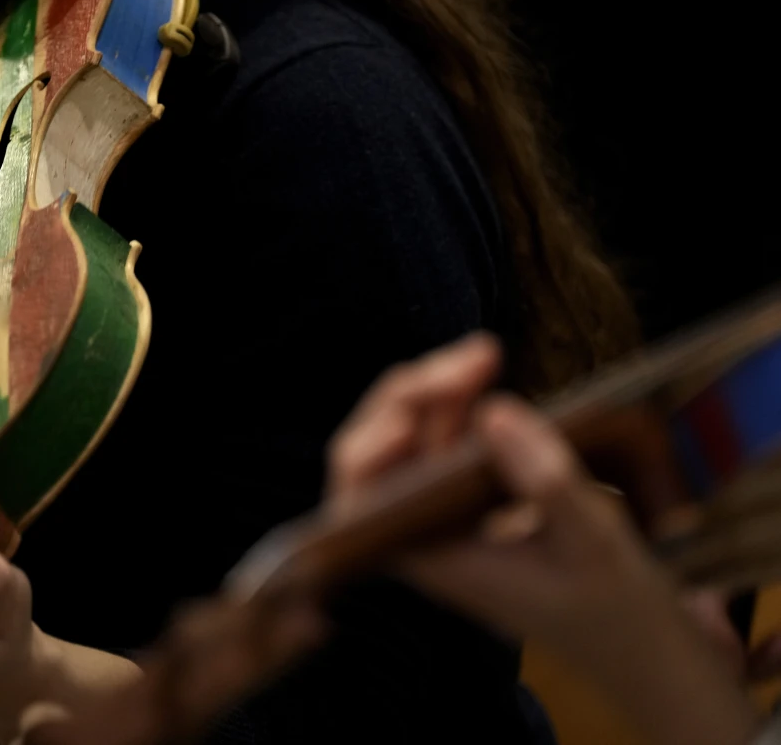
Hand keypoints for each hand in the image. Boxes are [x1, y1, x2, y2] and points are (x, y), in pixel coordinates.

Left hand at [327, 335, 760, 744]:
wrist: (636, 639)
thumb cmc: (613, 604)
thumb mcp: (596, 545)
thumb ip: (548, 483)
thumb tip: (495, 414)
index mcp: (434, 558)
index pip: (360, 496)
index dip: (372, 444)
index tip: (417, 407)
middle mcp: (423, 533)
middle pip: (378, 449)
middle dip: (414, 394)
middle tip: (478, 357)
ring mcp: (440, 512)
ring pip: (407, 435)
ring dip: (437, 390)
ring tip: (485, 355)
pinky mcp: (463, 496)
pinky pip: (439, 440)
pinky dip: (456, 404)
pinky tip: (484, 379)